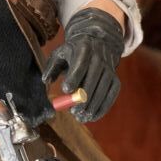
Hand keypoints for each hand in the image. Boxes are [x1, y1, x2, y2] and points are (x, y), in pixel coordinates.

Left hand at [42, 7, 123, 121]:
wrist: (98, 42)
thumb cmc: (73, 52)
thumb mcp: (60, 54)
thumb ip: (52, 67)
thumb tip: (45, 81)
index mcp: (84, 49)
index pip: (80, 64)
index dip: (74, 77)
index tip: (66, 90)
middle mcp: (99, 58)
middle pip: (93, 79)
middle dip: (84, 97)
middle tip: (73, 111)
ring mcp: (109, 69)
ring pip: (103, 89)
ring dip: (93, 106)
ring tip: (81, 118)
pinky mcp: (115, 79)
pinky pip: (111, 94)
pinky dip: (103, 107)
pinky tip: (93, 117)